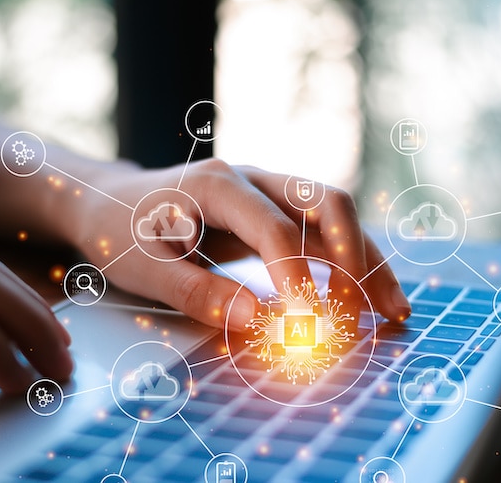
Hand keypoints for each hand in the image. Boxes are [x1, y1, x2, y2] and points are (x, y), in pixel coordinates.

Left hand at [66, 158, 409, 328]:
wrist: (106, 203)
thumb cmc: (120, 233)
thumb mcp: (146, 269)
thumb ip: (199, 293)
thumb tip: (260, 320)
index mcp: (216, 185)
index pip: (272, 229)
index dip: (297, 275)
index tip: (311, 321)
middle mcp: (250, 180)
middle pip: (325, 202)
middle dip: (357, 255)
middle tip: (375, 309)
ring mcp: (265, 192)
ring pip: (334, 217)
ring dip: (366, 261)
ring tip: (394, 310)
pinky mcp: (270, 213)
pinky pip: (321, 233)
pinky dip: (348, 263)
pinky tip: (365, 298)